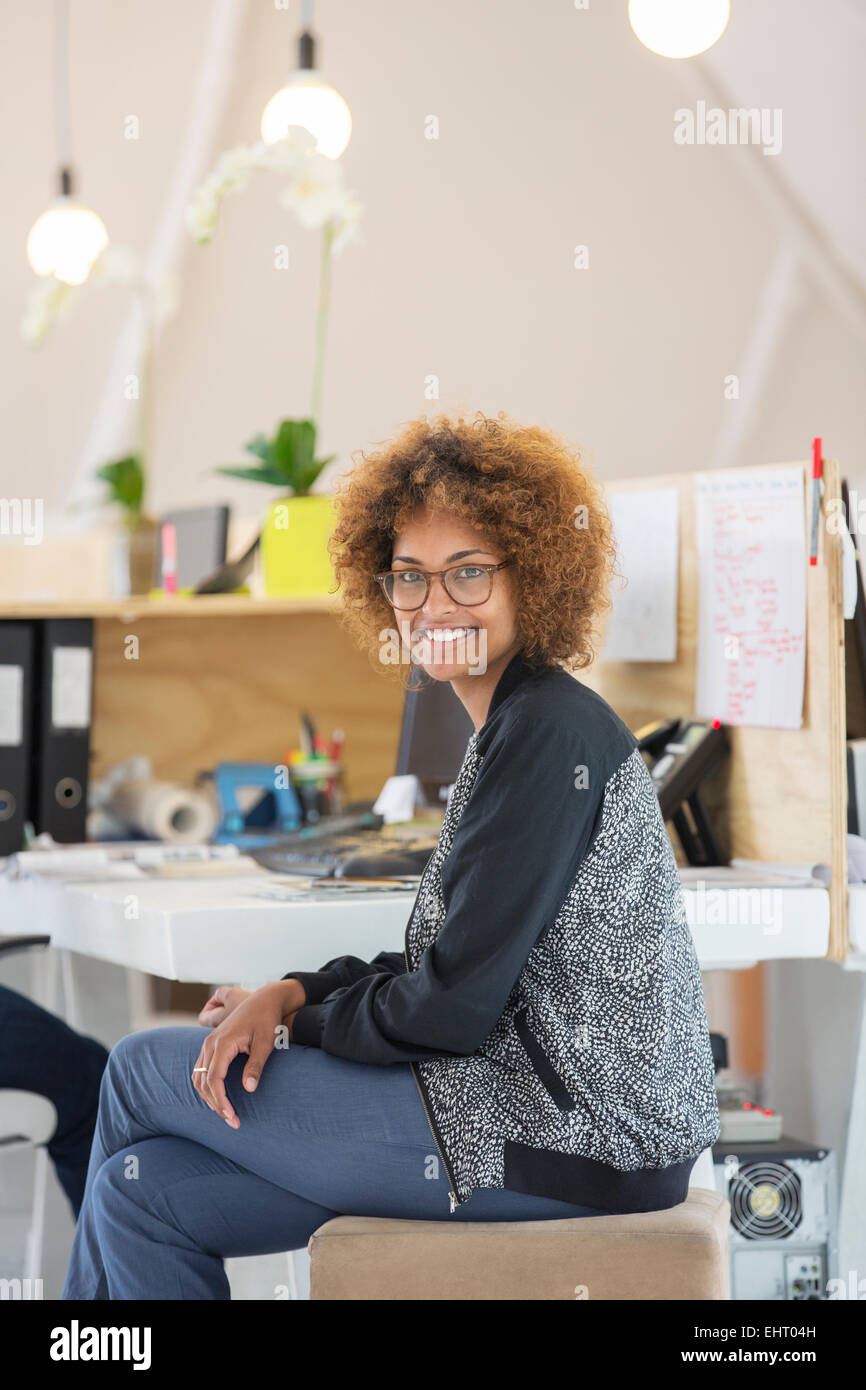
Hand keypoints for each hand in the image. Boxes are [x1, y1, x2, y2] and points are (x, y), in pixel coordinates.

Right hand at [191, 979, 304, 1127]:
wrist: (265, 999)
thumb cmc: (267, 1019)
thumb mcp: (266, 1042)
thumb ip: (256, 1065)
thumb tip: (248, 1089)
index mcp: (223, 1043)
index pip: (214, 1079)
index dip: (221, 1101)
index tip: (232, 1117)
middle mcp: (211, 1043)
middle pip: (204, 1081)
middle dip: (216, 1104)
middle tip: (233, 1121)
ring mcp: (209, 1042)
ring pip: (199, 1076)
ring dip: (209, 1097)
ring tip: (226, 1112)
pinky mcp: (211, 1043)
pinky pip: (201, 1069)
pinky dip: (206, 1086)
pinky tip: (219, 1096)